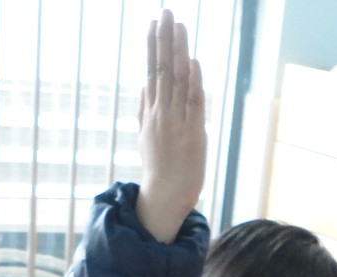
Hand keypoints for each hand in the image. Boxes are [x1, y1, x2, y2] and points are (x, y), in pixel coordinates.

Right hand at [135, 10, 206, 243]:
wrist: (165, 197)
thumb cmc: (159, 169)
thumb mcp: (145, 138)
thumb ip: (144, 111)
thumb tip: (143, 88)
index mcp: (151, 113)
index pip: (151, 72)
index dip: (152, 46)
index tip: (152, 23)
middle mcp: (162, 114)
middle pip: (162, 69)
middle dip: (164, 39)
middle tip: (165, 12)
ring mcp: (177, 123)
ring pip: (177, 81)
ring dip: (178, 51)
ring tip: (178, 26)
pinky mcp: (193, 134)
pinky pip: (193, 104)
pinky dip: (193, 82)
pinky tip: (192, 61)